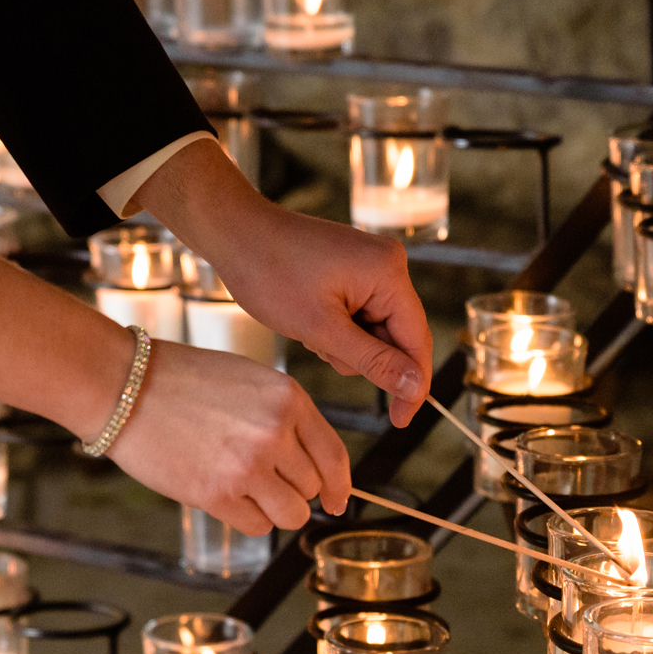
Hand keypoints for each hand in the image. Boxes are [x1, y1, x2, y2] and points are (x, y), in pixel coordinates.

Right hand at [104, 339, 350, 533]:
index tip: (338, 500)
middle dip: (295, 490)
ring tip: (246, 490)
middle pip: (313, 489)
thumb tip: (313, 467)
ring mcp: (248, 466)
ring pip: (292, 514)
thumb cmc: (184, 381)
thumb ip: (285, 418)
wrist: (125, 385)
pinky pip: (258, 526)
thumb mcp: (250, 381)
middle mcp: (275, 432)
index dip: (341, 485)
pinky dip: (247, 518)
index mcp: (288, 399)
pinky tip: (224, 495)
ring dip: (275, 510)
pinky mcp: (217, 495)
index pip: (334, 456)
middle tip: (264, 480)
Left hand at [130, 139, 433, 425]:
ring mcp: (372, 264)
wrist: (235, 233)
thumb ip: (374, 362)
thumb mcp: (322, 329)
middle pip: (397, 336)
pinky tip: (310, 319)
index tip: (400, 420)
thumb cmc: (270, 273)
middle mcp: (388, 264)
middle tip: (322, 349)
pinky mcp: (354, 268)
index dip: (412, 385)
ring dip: (345, 343)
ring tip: (309, 329)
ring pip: (376, 330)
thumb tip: (414, 387)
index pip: (417, 339)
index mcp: (388, 273)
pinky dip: (338, 328)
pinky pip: (361, 314)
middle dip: (363, 355)